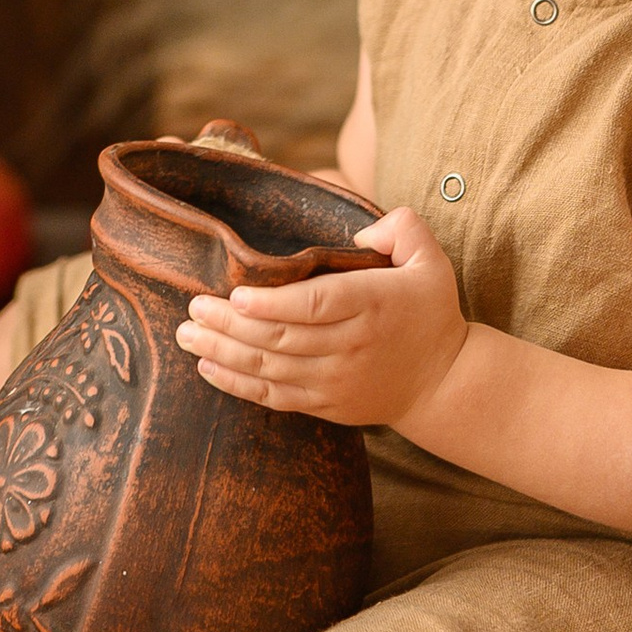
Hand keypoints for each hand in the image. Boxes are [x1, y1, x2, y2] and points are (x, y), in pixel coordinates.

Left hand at [177, 207, 469, 431]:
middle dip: (231, 325)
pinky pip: (276, 397)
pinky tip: (209, 368)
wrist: (444, 382)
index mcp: (371, 304)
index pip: (315, 305)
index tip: (235, 295)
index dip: (273, 304)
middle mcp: (351, 346)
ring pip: (272, 370)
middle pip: (282, 338)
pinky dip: (239, 385)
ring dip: (225, 353)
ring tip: (188, 335)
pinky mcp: (327, 404)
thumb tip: (361, 231)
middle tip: (193, 308)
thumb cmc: (430, 310)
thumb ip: (400, 227)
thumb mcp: (430, 258)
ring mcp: (336, 380)